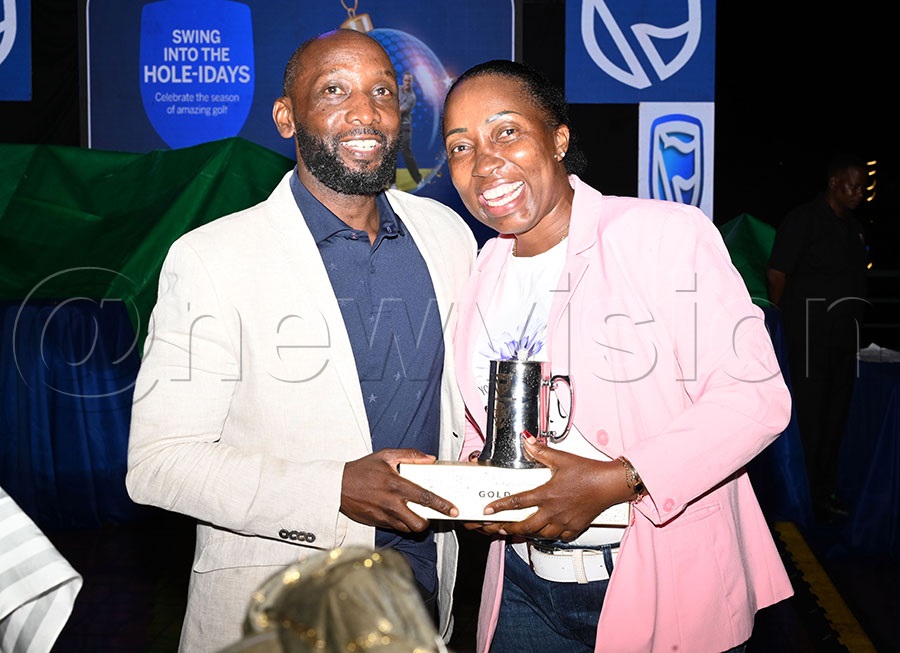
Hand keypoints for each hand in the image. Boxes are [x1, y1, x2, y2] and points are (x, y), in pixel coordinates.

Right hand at [341, 449, 457, 532]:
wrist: (336, 486)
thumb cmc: (361, 470)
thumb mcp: (385, 455)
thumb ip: (410, 455)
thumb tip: (429, 459)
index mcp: (396, 484)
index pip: (425, 497)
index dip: (442, 505)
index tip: (452, 509)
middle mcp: (391, 503)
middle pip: (418, 523)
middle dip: (428, 522)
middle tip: (429, 515)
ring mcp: (383, 516)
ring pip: (408, 529)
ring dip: (414, 524)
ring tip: (414, 513)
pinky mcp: (377, 523)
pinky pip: (395, 528)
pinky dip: (401, 524)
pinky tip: (400, 514)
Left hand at [481, 434, 628, 541]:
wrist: (611, 484)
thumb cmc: (589, 472)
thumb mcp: (562, 458)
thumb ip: (541, 451)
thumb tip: (527, 440)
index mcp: (547, 494)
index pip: (516, 502)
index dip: (499, 507)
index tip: (487, 511)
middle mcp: (553, 511)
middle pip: (525, 526)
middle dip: (509, 528)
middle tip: (499, 527)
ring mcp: (564, 522)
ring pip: (541, 535)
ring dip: (528, 534)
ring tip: (518, 531)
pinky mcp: (575, 527)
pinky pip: (560, 537)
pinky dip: (550, 536)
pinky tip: (546, 532)